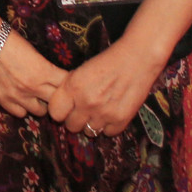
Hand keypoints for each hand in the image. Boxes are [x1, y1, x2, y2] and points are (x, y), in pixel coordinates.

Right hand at [0, 32, 66, 118]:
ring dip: (41, 104)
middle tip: (54, 92)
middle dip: (58, 97)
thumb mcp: (35, 52)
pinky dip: (23, 108)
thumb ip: (46, 68)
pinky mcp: (4, 100)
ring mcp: (18, 96)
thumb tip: (57, 78)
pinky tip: (22, 99)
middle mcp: (33, 87)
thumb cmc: (11, 40)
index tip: (66, 83)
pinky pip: (21, 114)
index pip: (66, 85)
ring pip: (41, 112)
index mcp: (44, 71)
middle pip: (57, 102)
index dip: (68, 85)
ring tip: (38, 96)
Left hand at [46, 36, 164, 135]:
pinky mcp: (121, 119)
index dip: (59, 111)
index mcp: (73, 87)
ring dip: (92, 123)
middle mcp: (87, 102)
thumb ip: (69, 89)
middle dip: (75, 119)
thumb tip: (61, 106)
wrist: (137, 58)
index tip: (66, 107)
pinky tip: (111, 112)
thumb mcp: (81, 71)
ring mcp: (104, 113)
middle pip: (71, 126)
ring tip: (98, 111)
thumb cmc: (107, 61)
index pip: (55, 113)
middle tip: (83, 110)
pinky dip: (109, 126)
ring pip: (89, 132)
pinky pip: (107, 133)